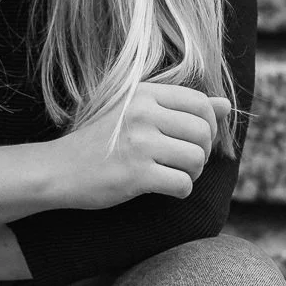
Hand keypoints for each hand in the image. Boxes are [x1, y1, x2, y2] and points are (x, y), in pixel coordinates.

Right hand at [44, 82, 230, 210]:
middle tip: (185, 162)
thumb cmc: (100, 141)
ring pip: (196, 159)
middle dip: (202, 153)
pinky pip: (182, 184)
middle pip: (203, 132)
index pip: (200, 103)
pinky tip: (166, 189)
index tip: (195, 140)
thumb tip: (226, 105)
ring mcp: (139, 144)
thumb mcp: (136, 113)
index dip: (209, 124)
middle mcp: (143, 114)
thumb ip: (181, 107)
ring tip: (174, 175)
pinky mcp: (136, 174)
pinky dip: (181, 191)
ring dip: (192, 173)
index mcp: (144, 94)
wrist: (58, 169)